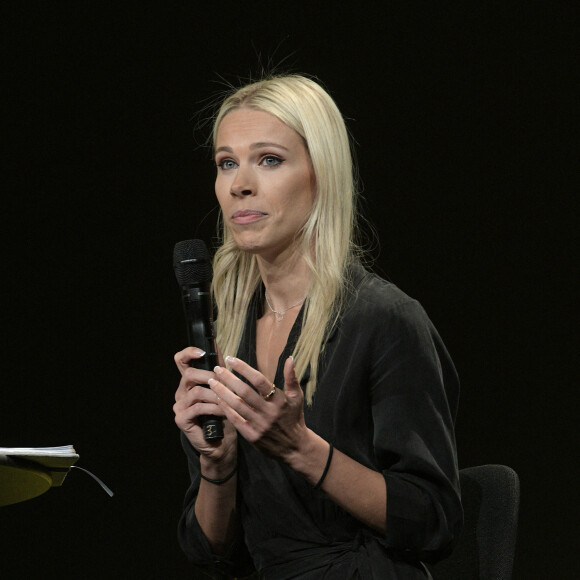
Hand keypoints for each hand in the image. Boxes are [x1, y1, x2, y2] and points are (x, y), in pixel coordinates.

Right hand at [173, 347, 236, 462]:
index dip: (189, 353)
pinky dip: (214, 408)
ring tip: (228, 400)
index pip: (181, 361)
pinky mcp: (181, 419)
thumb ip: (219, 373)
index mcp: (189, 383)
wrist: (221, 442)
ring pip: (196, 391)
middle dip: (209, 376)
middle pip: (189, 374)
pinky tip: (224, 412)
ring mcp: (179, 406)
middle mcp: (181, 392)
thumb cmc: (223, 415)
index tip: (203, 352)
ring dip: (216, 395)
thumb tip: (221, 351)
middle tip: (225, 383)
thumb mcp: (223, 391)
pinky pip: (198, 407)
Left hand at [208, 355, 308, 462]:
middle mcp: (269, 412)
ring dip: (222, 392)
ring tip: (212, 382)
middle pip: (244, 392)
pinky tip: (218, 399)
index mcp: (279, 400)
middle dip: (228, 378)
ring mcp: (260, 425)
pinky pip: (235, 420)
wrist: (295, 447)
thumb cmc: (294, 417)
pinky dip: (225, 408)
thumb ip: (291, 377)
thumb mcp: (297, 397)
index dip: (244, 368)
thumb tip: (290, 358)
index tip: (231, 359)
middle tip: (217, 369)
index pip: (259, 380)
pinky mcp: (252, 436)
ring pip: (237, 405)